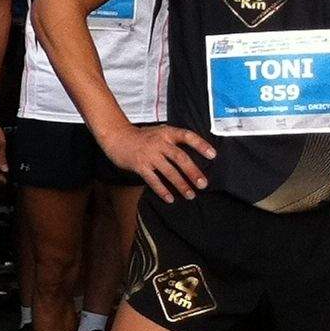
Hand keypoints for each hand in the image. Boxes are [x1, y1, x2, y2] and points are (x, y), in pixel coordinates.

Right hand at [101, 121, 215, 204]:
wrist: (116, 136)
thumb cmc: (140, 137)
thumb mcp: (158, 132)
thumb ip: (173, 141)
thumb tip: (192, 157)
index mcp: (166, 133)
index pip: (187, 136)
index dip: (201, 145)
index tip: (213, 155)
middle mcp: (159, 143)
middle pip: (180, 158)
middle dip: (193, 172)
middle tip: (202, 184)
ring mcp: (149, 155)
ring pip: (169, 171)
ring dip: (181, 184)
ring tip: (190, 195)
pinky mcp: (139, 165)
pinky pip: (153, 180)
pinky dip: (162, 190)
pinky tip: (170, 198)